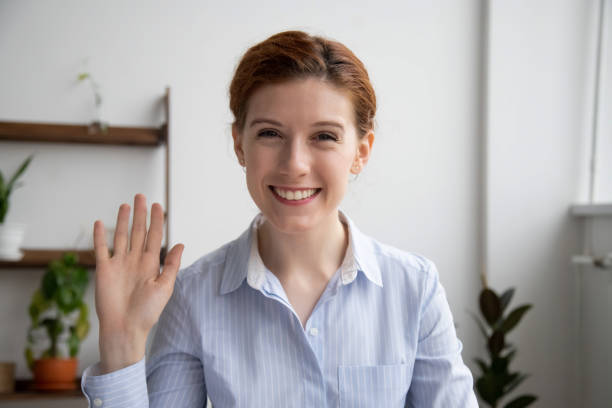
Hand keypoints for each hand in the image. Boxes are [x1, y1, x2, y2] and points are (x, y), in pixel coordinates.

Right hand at [93, 193, 183, 372]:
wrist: (125, 328)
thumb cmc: (147, 312)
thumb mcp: (165, 287)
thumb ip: (171, 265)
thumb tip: (180, 244)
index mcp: (151, 264)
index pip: (154, 236)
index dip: (157, 221)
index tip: (158, 206)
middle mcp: (135, 261)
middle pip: (138, 231)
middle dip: (141, 214)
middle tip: (142, 196)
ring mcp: (119, 264)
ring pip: (121, 236)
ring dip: (123, 220)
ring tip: (125, 205)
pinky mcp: (104, 270)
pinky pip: (101, 249)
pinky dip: (100, 236)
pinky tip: (99, 223)